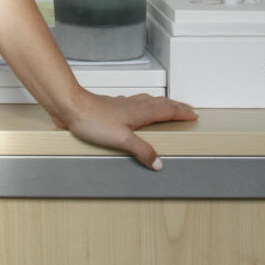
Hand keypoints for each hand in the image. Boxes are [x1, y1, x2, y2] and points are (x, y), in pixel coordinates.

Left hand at [50, 89, 196, 168]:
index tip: (193, 114)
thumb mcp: (122, 139)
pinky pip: (133, 103)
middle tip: (186, 108)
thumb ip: (142, 150)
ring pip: (147, 102)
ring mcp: (122, 105)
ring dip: (160, 104)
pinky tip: (134, 107)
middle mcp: (133, 106)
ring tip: (167, 106)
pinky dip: (142, 104)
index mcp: (140, 112)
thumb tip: (158, 162)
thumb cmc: (92, 119)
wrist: (70, 106)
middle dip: (175, 106)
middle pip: (160, 104)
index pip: (167, 111)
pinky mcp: (110, 107)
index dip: (181, 112)